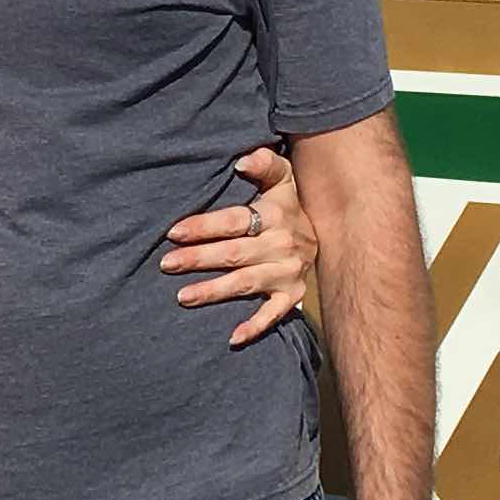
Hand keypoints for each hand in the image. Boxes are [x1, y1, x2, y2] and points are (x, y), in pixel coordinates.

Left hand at [165, 142, 317, 347]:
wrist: (332, 233)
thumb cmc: (290, 204)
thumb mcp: (282, 177)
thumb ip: (264, 163)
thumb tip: (241, 162)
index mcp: (275, 215)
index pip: (234, 222)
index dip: (203, 227)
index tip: (174, 233)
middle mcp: (282, 245)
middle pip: (234, 255)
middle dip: (198, 260)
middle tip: (167, 264)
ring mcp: (288, 273)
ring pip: (245, 284)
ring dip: (214, 292)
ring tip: (182, 296)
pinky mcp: (292, 295)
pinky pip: (274, 314)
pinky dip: (255, 327)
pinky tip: (232, 337)